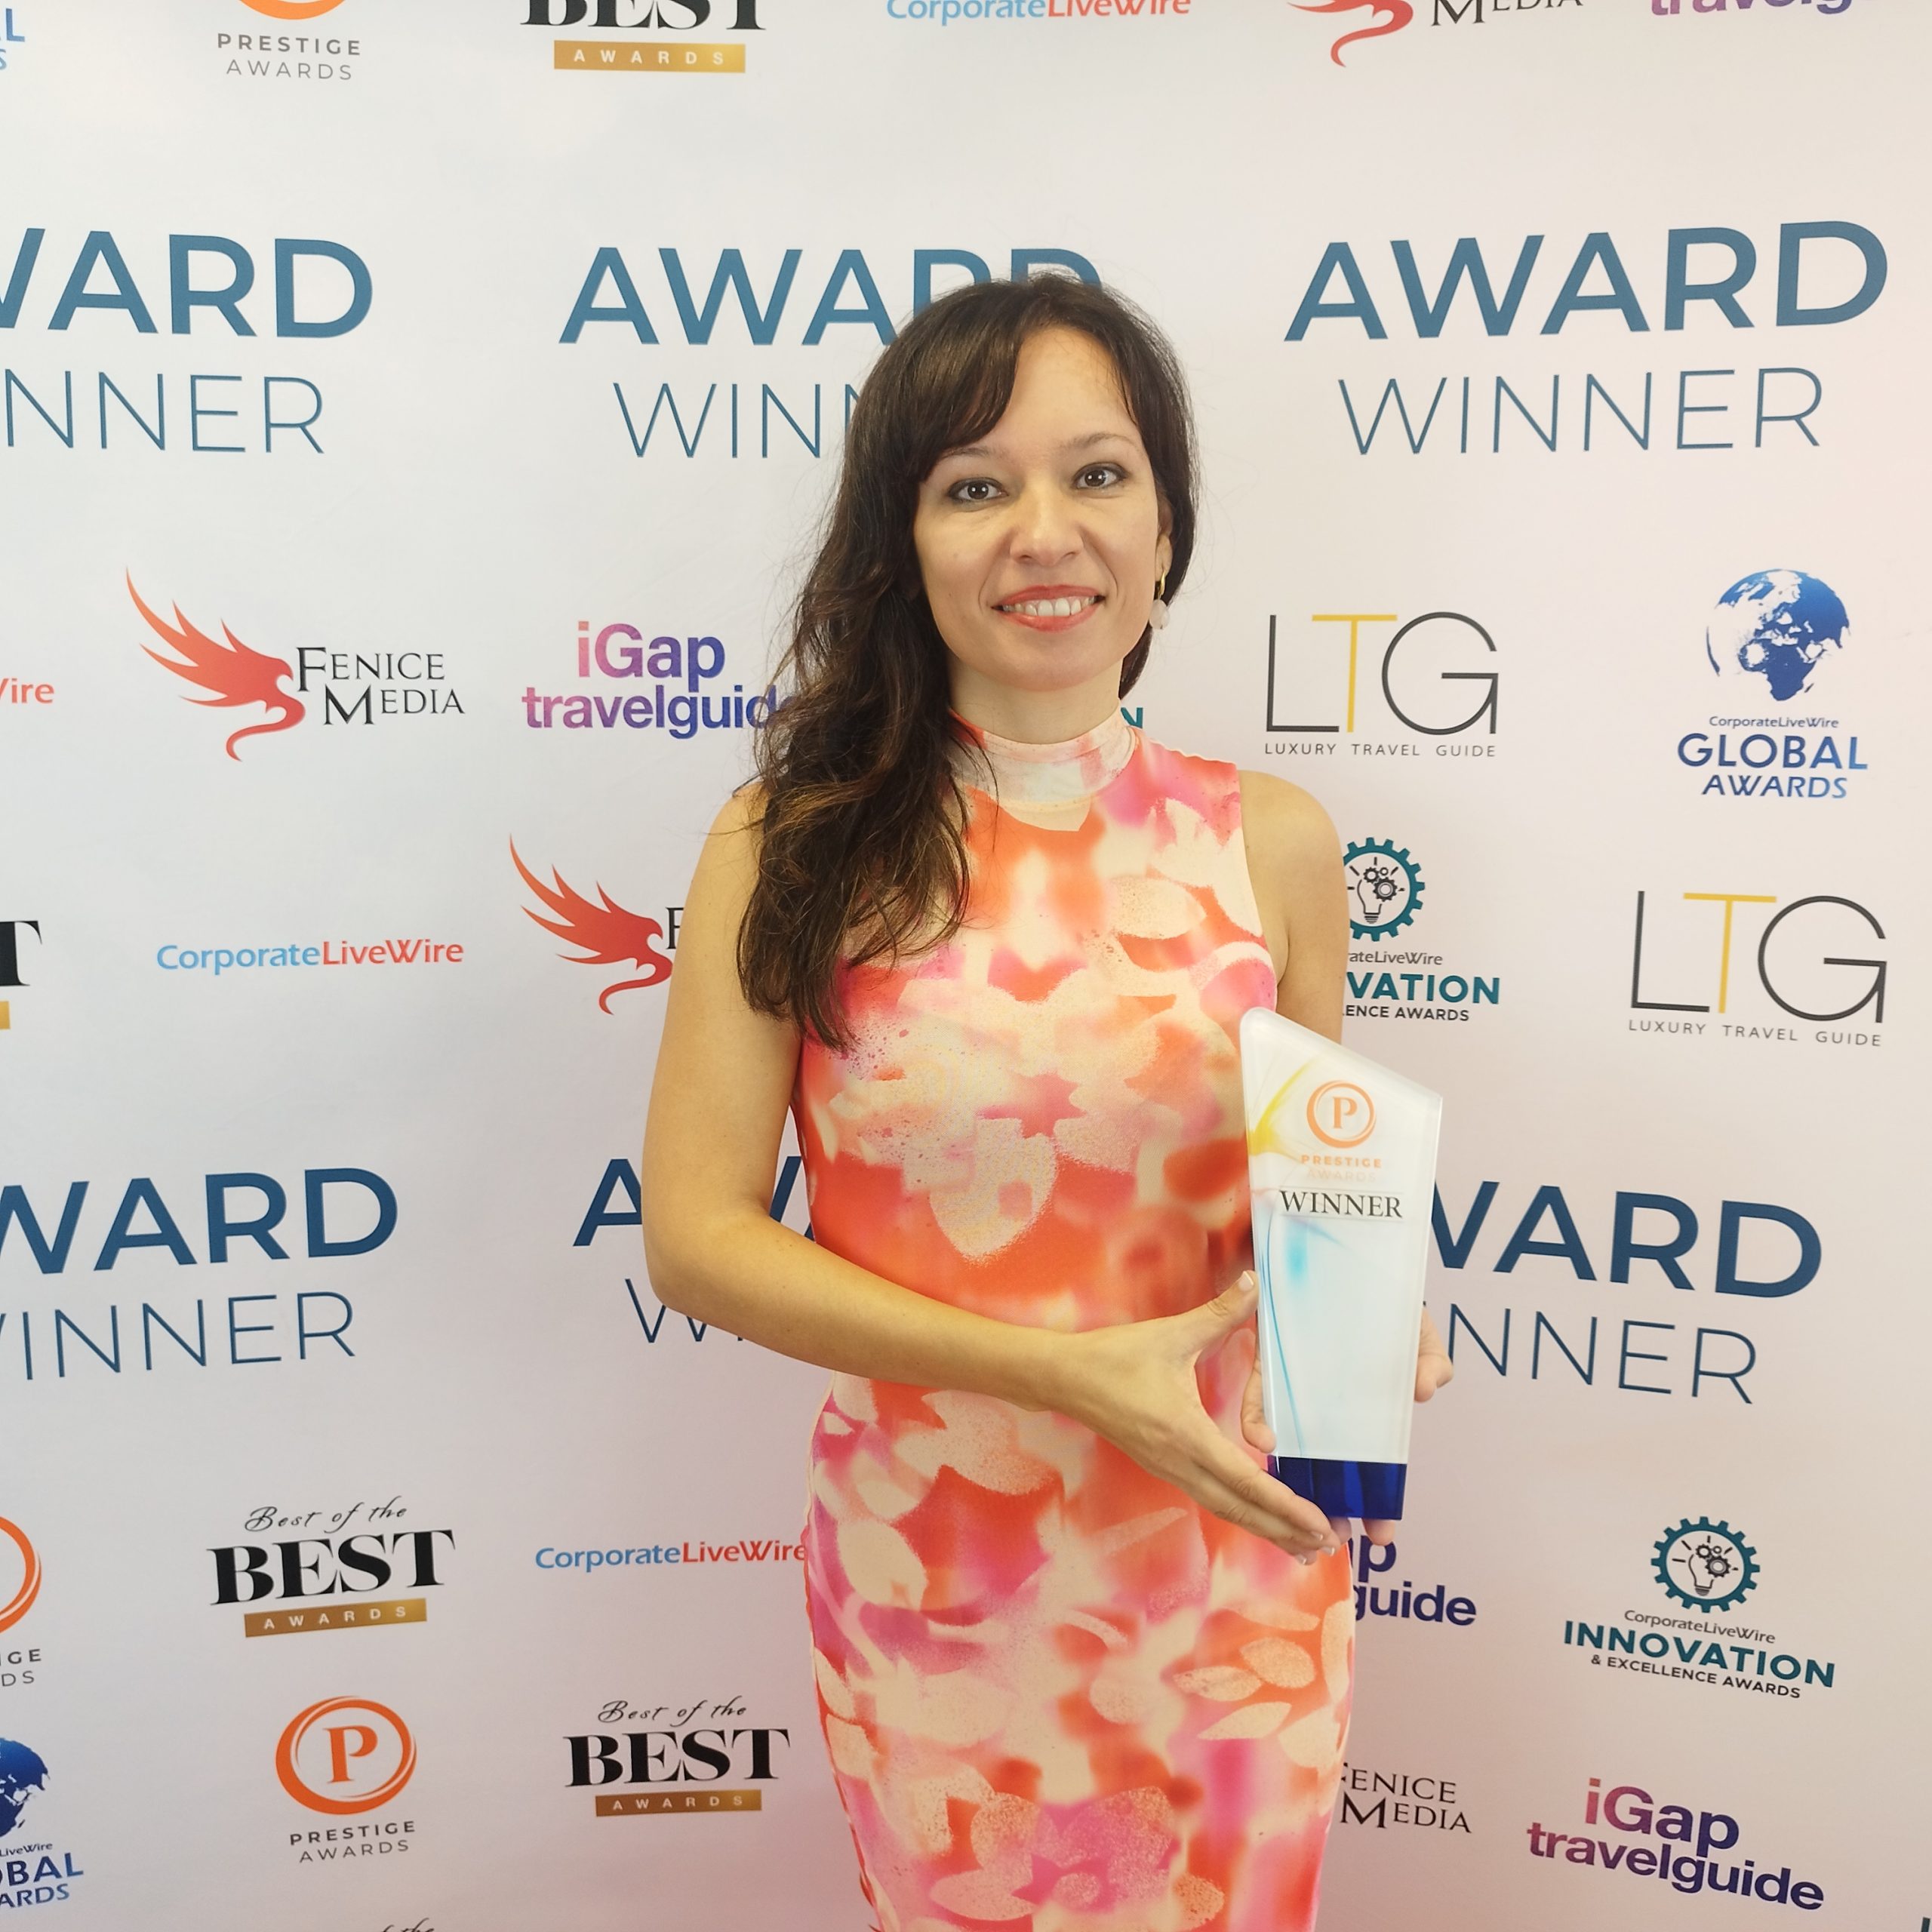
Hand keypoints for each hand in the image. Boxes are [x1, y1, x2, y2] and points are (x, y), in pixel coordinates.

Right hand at [1052, 1275, 1339, 1559]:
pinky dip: (1241, 1512)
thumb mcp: (1170, 1334)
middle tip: (1327, 1544)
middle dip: (1284, 1529)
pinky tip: (1258, 1514)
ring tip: (1302, 1545)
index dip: (1285, 1505)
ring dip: (1264, 1527)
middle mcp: (1179, 1463)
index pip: (1245, 1481)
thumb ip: (1218, 1313)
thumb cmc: (1114, 1357)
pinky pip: (1209, 1498)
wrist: (1063, 1378)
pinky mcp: (1162, 1466)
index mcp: (1185, 1435)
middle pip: (1239, 1509)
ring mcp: (1168, 1470)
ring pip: (1224, 1509)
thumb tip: (1254, 1283)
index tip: (1318, 1522)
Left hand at [1240, 1301, 1453, 1549]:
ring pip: (1291, 1438)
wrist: (1343, 1256)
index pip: (1370, 1463)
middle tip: (1339, 1535)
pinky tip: (1263, 1440)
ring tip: (1300, 1504)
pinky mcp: (1269, 1360)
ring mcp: (1298, 1384)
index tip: (1380, 1537)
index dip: (1376, 1500)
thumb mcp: (1417, 1334)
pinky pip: (1260, 1393)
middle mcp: (1328, 1404)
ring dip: (1293, 1474)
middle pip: (1330, 1462)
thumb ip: (1429, 1360)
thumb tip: (1426, 1389)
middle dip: (1335, 1502)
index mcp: (1363, 1407)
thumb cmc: (1385, 1304)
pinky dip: (1260, 1416)